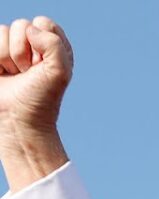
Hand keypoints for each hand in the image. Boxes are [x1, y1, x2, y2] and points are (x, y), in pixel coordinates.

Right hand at [0, 16, 72, 190]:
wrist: (17, 121)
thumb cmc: (41, 99)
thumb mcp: (60, 72)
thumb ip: (54, 44)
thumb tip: (32, 29)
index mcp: (54, 47)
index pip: (43, 23)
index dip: (40, 43)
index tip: (42, 66)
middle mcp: (34, 46)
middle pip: (21, 25)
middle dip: (22, 51)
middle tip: (27, 73)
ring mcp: (13, 51)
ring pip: (2, 32)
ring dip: (7, 56)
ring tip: (14, 75)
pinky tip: (2, 73)